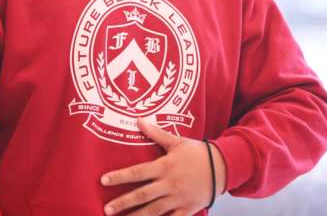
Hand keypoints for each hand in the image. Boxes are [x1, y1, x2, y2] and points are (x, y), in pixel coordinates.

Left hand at [100, 118, 223, 214]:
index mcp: (165, 166)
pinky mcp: (188, 209)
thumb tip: (139, 120)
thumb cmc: (198, 152)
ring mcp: (179, 198)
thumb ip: (156, 133)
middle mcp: (170, 184)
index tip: (103, 180)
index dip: (120, 176)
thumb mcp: (177, 141)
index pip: (138, 172)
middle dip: (123, 203)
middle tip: (107, 210)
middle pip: (143, 195)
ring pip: (154, 211)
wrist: (223, 166)